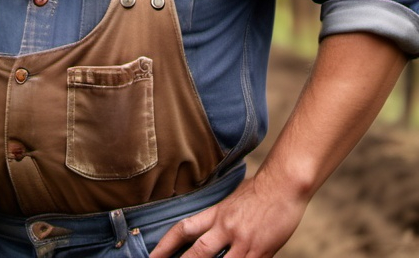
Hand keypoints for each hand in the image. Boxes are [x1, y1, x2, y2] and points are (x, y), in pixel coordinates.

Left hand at [149, 176, 306, 257]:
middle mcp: (226, 228)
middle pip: (198, 252)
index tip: (153, 256)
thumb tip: (207, 232)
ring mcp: (243, 242)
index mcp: (216, 214)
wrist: (283, 186)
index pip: (184, 229)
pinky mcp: (261, 252)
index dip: (166, 244)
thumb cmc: (258, 192)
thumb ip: (218, 218)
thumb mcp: (231, 201)